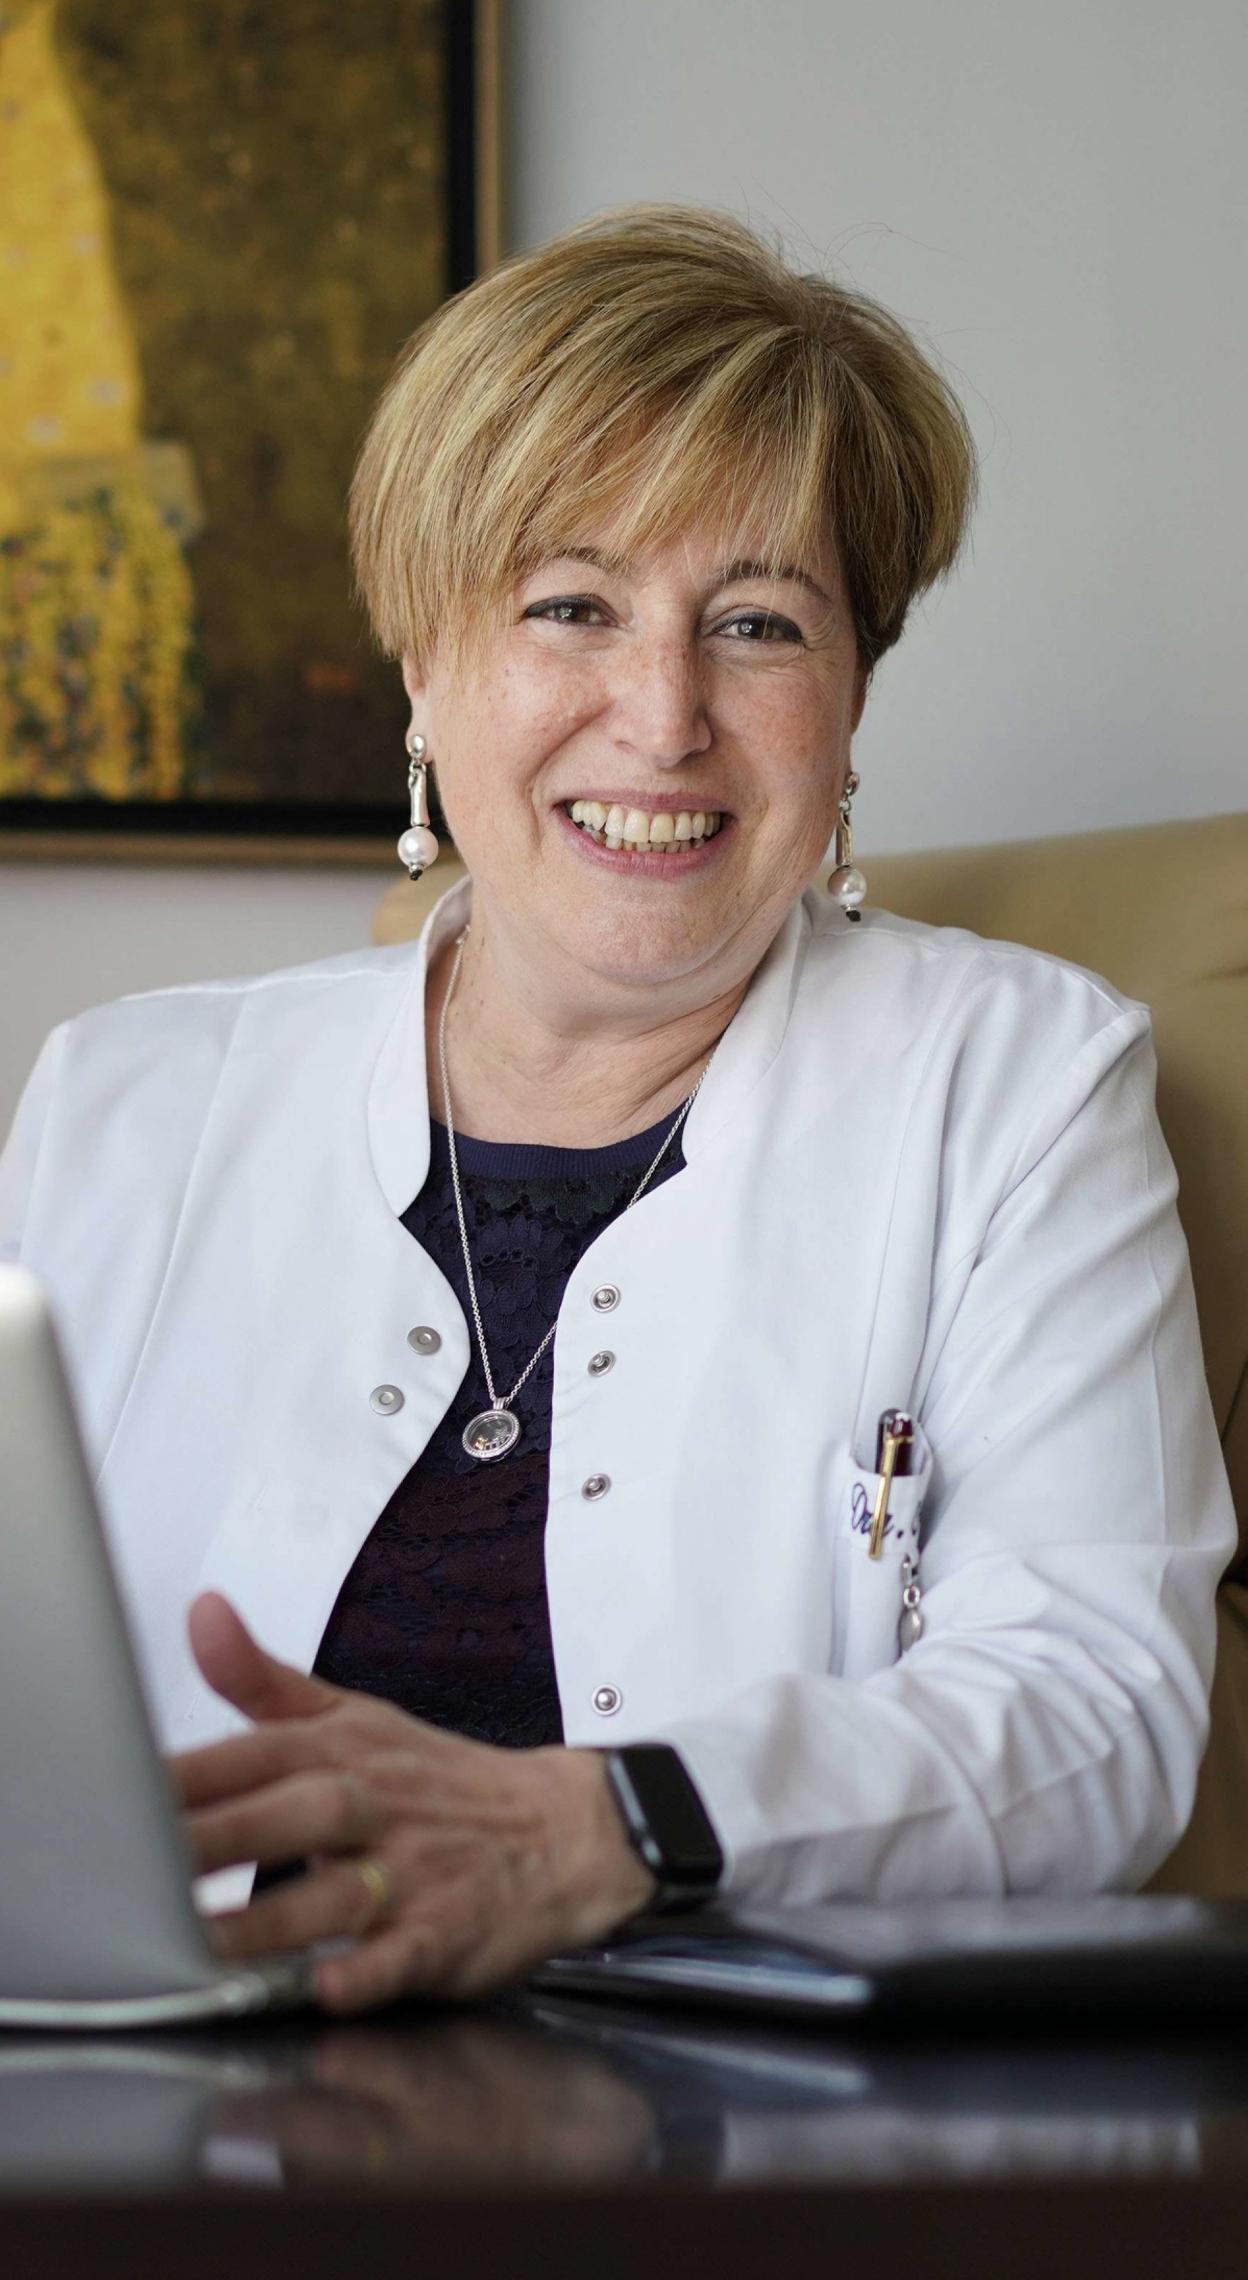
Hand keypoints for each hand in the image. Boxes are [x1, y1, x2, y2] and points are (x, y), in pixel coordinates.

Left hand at [171, 1592, 655, 2013]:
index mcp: (342, 1749)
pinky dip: (370, 1971)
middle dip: (212, 1840)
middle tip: (135, 1872)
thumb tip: (202, 1613)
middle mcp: (373, 1804)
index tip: (113, 1796)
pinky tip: (328, 1984)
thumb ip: (264, 1680)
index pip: (250, 1754)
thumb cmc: (439, 1780)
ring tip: (197, 1947)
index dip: (181, 1778)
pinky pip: (408, 1954)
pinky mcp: (449, 1932)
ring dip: (267, 1921)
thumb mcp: (355, 1717)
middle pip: (286, 1815)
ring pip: (335, 1893)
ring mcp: (414, 1871)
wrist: (563, 1827)